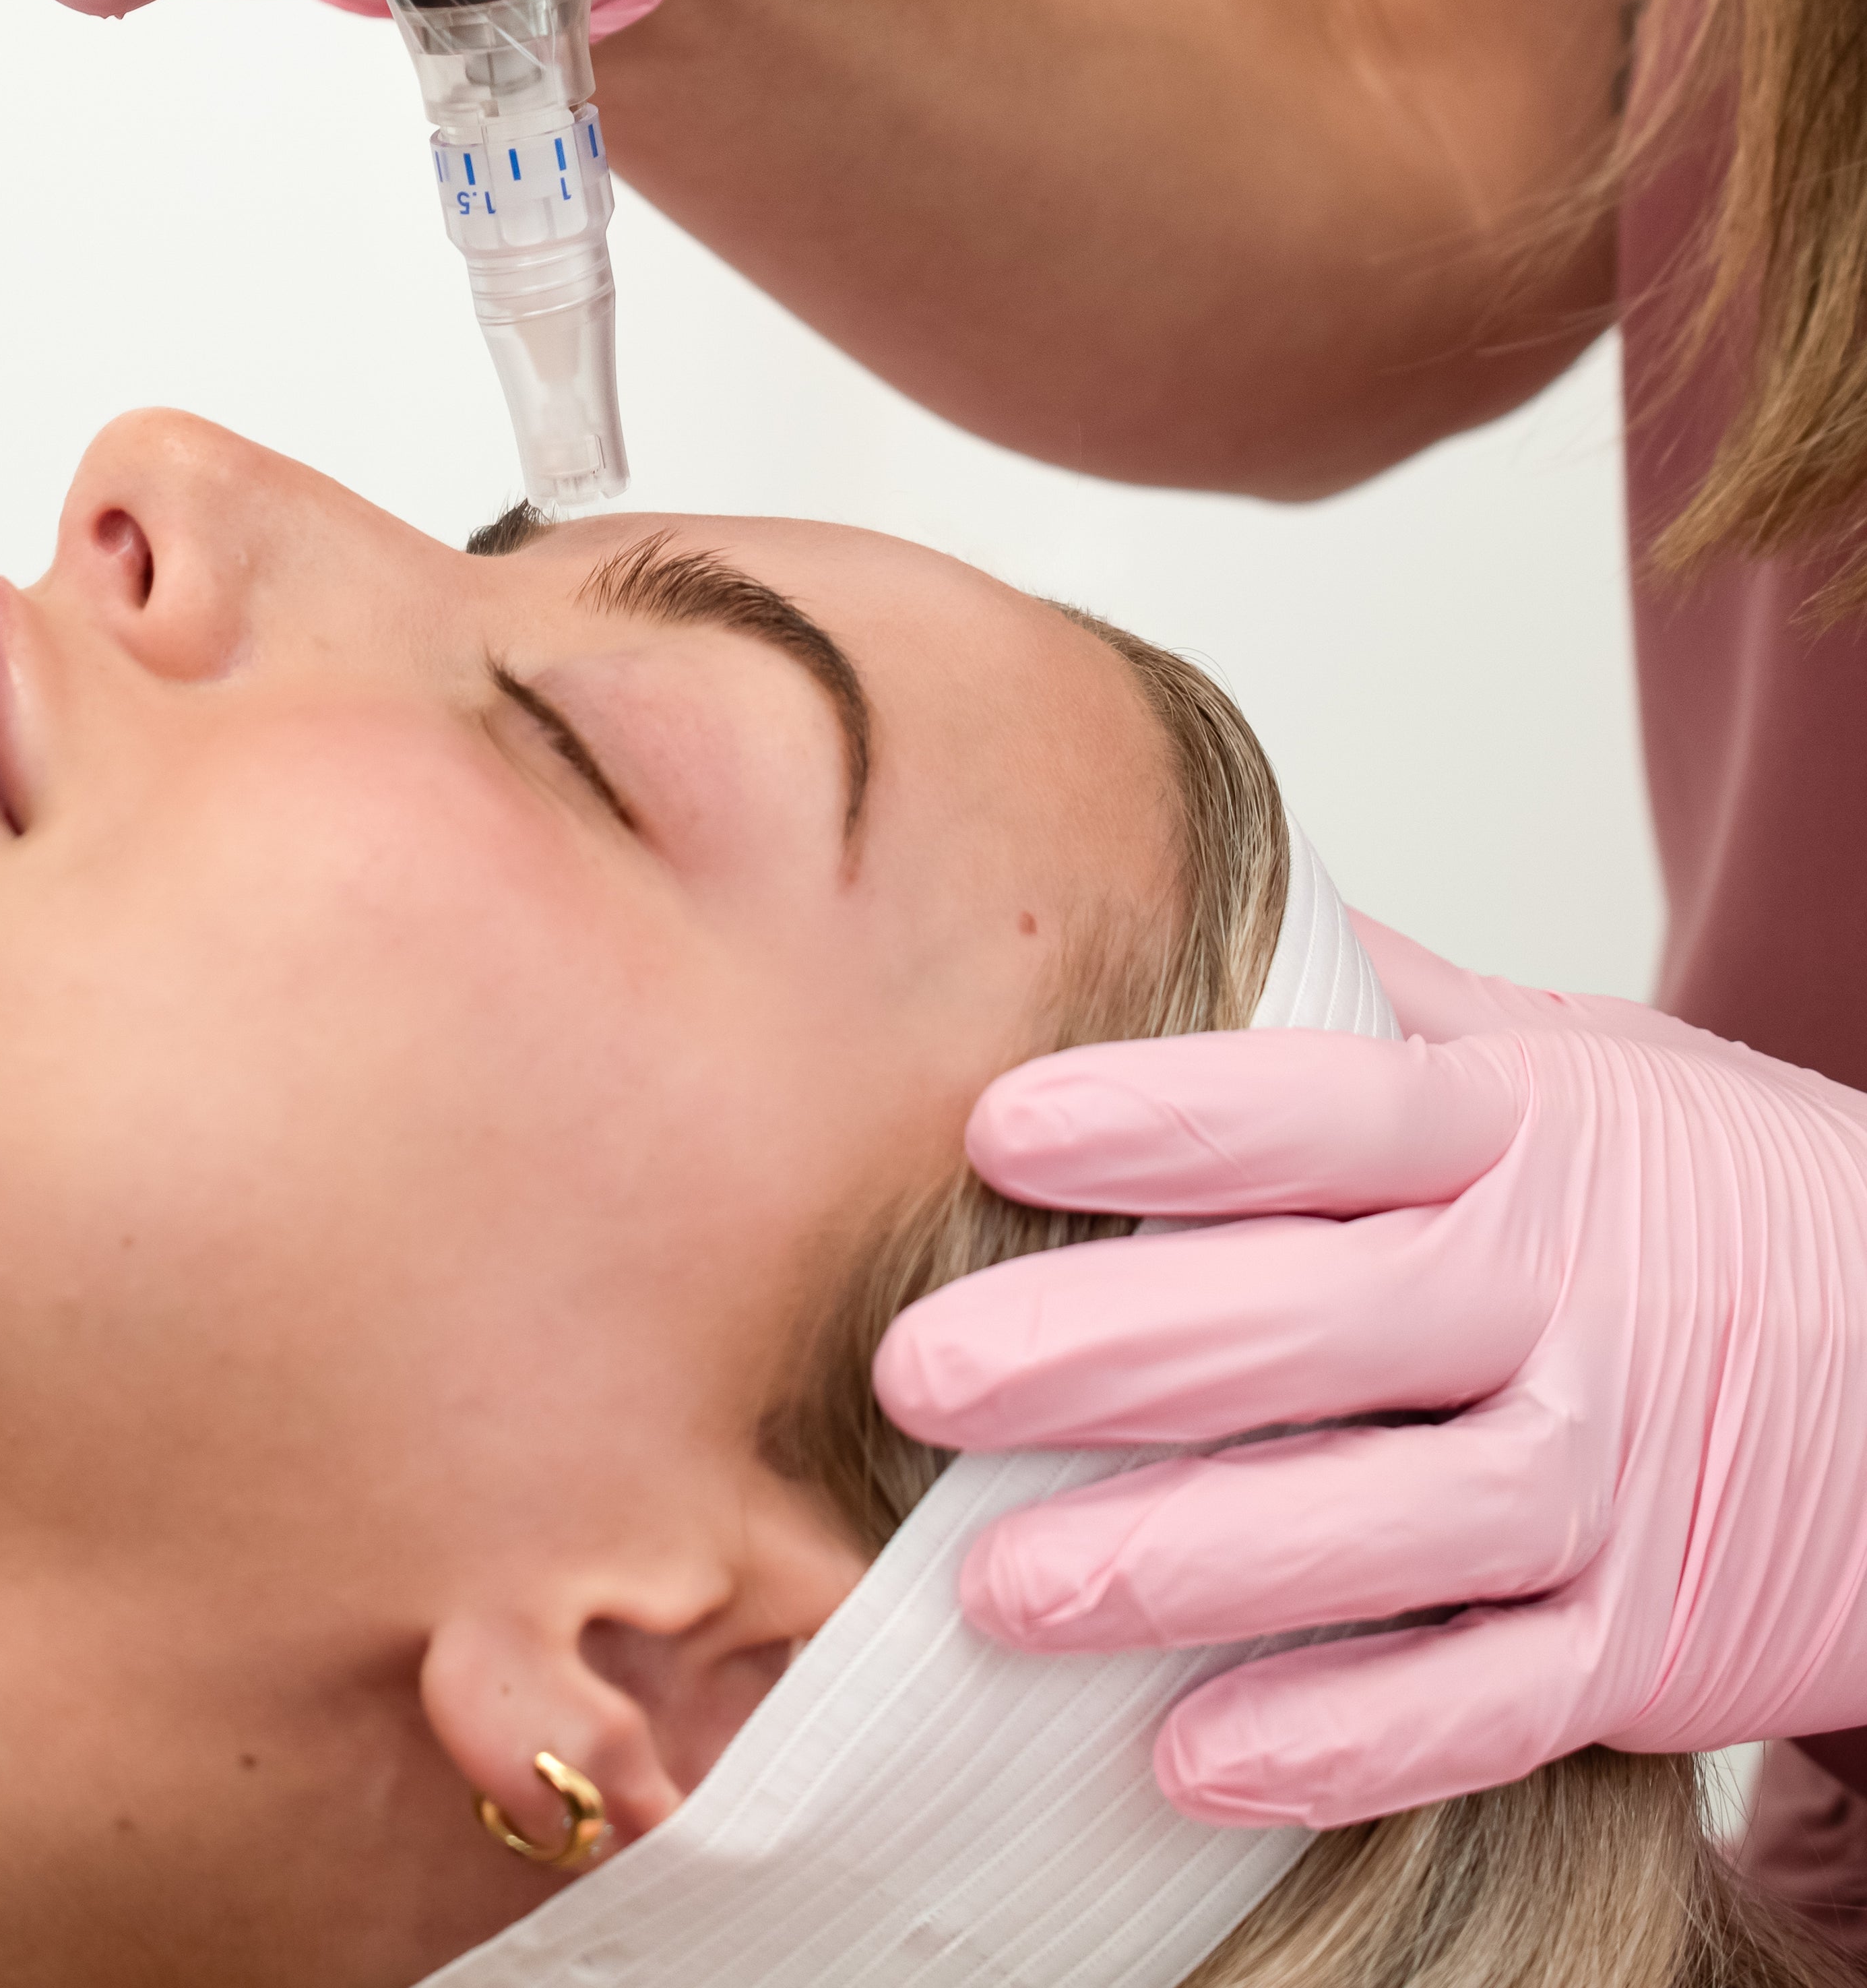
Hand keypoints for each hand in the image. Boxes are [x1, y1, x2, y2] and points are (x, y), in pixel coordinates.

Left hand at [872, 923, 1866, 1826]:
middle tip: (919, 1373)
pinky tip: (1188, 1754)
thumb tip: (1222, 892)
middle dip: (1104, 1354)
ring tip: (999, 1588)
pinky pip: (1480, 1702)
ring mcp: (1607, 1482)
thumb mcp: (1589, 1057)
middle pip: (1313, 1326)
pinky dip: (1341, 1739)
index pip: (1329, 1113)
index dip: (1167, 1122)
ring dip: (1182, 1565)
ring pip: (1378, 1530)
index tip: (1001, 1132)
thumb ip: (1398, 1003)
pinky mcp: (1643, 1647)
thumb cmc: (1725, 1193)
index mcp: (1532, 1136)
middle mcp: (1563, 1302)